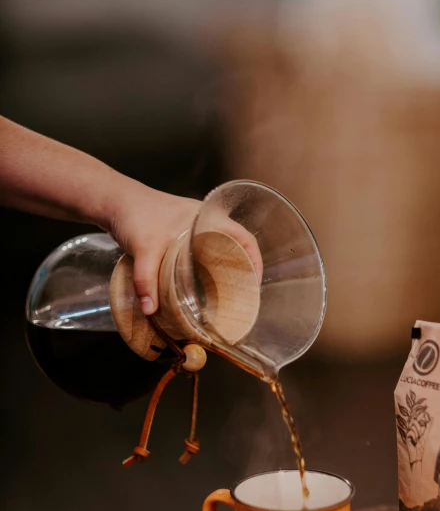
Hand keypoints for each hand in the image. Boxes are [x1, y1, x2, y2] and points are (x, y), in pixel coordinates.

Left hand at [109, 182, 262, 314]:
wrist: (113, 201)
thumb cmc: (135, 212)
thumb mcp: (144, 248)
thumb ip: (146, 280)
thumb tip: (151, 310)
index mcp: (208, 219)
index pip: (244, 238)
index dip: (255, 261)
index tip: (255, 283)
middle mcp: (205, 223)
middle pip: (235, 247)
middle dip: (241, 270)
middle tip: (241, 295)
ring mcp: (193, 229)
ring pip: (218, 250)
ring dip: (224, 270)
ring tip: (224, 295)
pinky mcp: (179, 237)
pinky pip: (202, 254)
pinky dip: (206, 268)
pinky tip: (201, 286)